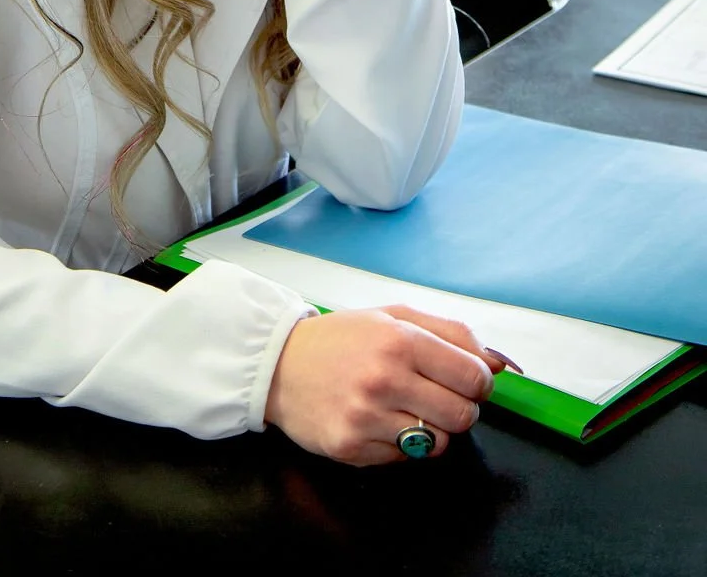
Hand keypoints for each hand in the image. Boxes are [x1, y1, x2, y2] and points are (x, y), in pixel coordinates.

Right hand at [264, 306, 504, 466]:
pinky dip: (399, 444)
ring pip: (437, 443)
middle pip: (462, 415)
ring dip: (430, 429)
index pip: (473, 376)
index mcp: (399, 340)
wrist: (278, 364)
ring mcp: (366, 417)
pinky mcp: (351, 448)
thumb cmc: (341, 338)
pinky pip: (404, 460)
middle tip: (437, 396)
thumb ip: (450, 332)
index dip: (479, 382)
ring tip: (405, 408)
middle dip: (459, 408)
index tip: (467, 381)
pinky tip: (378, 421)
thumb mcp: (393, 316)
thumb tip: (497, 362)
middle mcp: (384, 379)